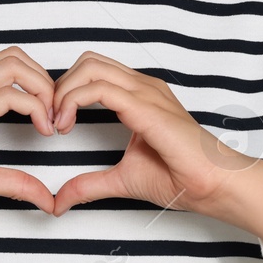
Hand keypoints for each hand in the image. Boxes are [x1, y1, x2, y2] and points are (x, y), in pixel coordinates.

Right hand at [0, 46, 59, 214]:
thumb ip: (15, 182)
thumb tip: (46, 199)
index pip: (9, 65)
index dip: (37, 84)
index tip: (51, 117)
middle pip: (15, 56)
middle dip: (46, 80)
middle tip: (56, 114)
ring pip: (14, 66)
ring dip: (43, 89)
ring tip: (51, 121)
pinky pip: (7, 95)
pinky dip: (34, 108)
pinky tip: (41, 130)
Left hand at [49, 50, 247, 217]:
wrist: (213, 185)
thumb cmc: (181, 177)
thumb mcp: (121, 180)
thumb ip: (89, 185)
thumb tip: (60, 200)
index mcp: (138, 96)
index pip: (93, 71)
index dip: (65, 91)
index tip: (53, 123)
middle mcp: (142, 87)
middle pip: (87, 61)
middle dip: (59, 86)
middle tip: (50, 119)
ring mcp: (146, 93)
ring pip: (90, 67)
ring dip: (63, 91)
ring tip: (57, 123)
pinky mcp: (147, 107)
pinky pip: (101, 89)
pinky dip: (74, 101)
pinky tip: (66, 125)